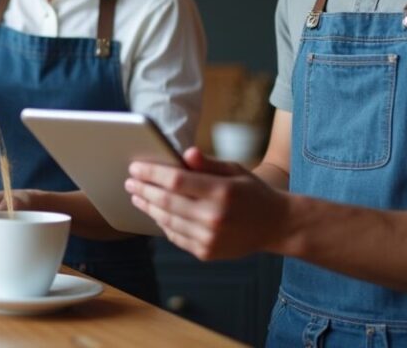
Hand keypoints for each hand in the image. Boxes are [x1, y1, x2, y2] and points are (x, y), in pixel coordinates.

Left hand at [124, 147, 287, 259]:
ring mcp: (209, 238)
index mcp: (221, 192)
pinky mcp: (206, 252)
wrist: (277, 225)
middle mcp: (214, 217)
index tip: (136, 167)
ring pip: (168, 221)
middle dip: (143, 190)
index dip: (152, 173)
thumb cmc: (253, 193)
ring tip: (137, 197)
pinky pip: (176, 237)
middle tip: (130, 182)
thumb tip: (186, 154)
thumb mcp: (235, 170)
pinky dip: (163, 224)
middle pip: (166, 201)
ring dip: (149, 207)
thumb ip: (208, 163)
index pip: (176, 180)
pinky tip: (156, 213)